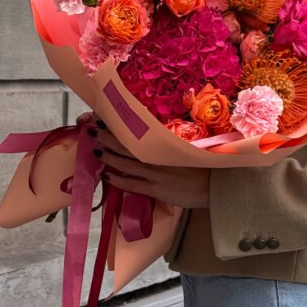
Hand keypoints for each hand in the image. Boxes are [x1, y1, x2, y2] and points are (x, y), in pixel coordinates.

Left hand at [88, 122, 210, 209]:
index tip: (109, 117)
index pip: (138, 131)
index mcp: (164, 143)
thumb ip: (167, 144)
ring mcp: (155, 172)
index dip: (122, 125)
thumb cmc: (201, 165)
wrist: (213, 185)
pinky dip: (117, 180)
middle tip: (94, 129)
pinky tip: (108, 176)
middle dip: (109, 136)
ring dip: (109, 156)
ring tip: (96, 151)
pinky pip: (131, 184)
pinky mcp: (155, 189)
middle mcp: (157, 155)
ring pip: (125, 163)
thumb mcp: (183, 149)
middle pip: (127, 144)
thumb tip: (151, 137)